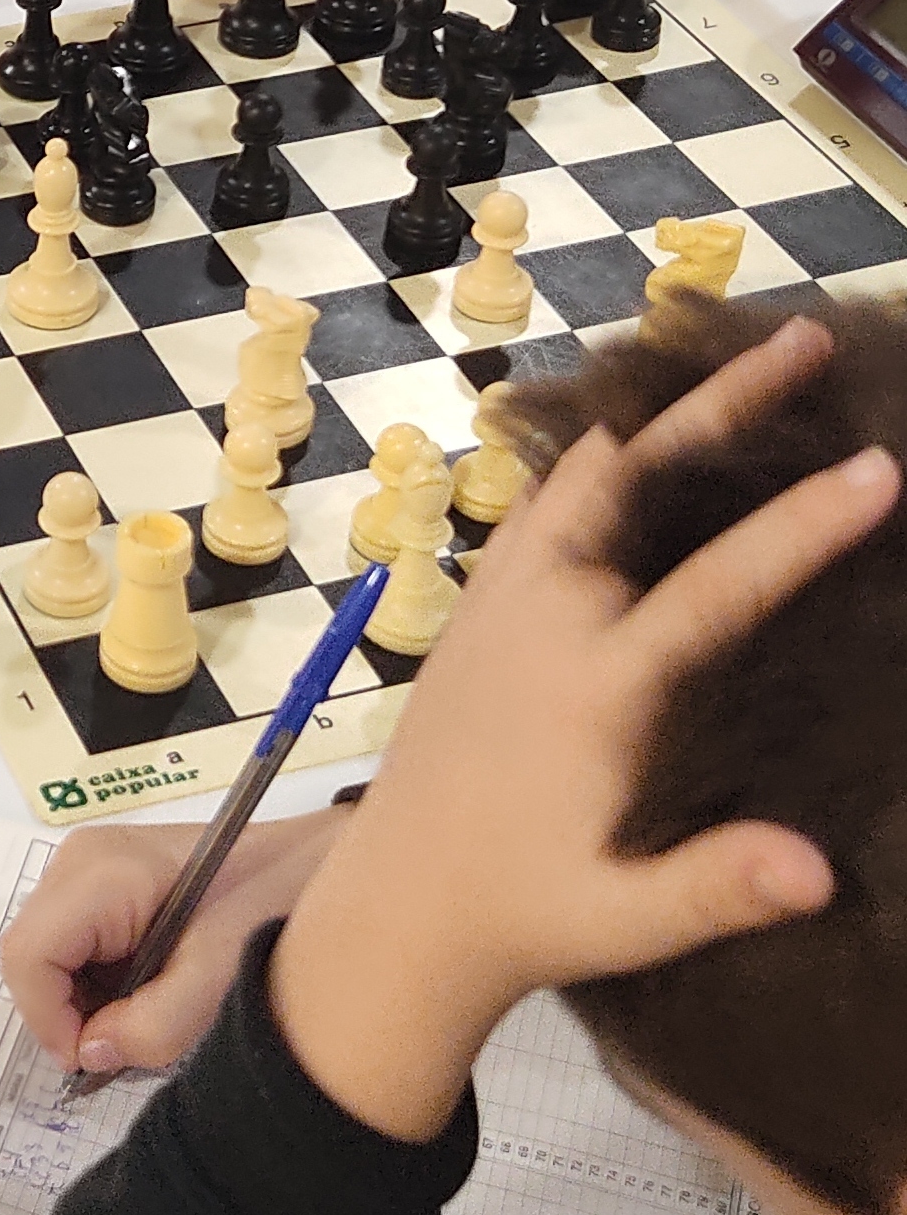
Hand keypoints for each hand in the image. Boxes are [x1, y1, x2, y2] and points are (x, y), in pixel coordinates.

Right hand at [2, 807, 348, 1074]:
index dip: (49, 1020)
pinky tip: (149, 985)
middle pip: (32, 953)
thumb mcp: (215, 978)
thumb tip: (88, 1054)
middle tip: (127, 1040)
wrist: (309, 858)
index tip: (96, 1060)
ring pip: (49, 950)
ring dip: (84, 998)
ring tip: (147, 1011)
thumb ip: (149, 1027)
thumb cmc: (267, 906)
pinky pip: (74, 939)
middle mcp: (78, 859)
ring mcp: (89, 863)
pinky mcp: (105, 876)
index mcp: (98, 873)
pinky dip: (98, 978)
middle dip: (67, 1011)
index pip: (26, 956)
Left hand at [271, 314, 898, 1141]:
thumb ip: (719, 888)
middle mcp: (549, 610)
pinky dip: (597, 445)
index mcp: (601, 681)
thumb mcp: (627, 920)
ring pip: (588, 466)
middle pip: (644, 472)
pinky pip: (541, 492)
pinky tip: (634, 423)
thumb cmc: (528, 911)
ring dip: (663, 409)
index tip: (880, 467)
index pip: (722, 583)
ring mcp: (507, 590)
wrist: (400, 895)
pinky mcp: (481, 593)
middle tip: (807, 337)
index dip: (803, 523)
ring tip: (733, 355)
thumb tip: (821, 873)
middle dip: (727, 400)